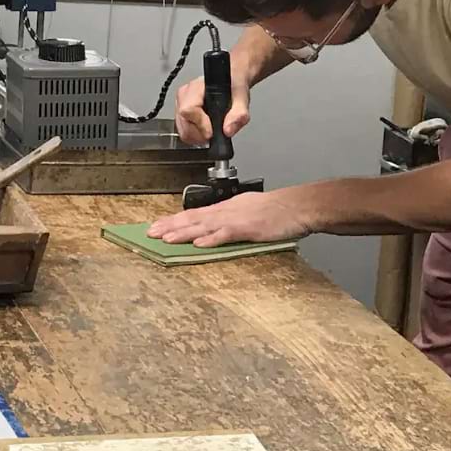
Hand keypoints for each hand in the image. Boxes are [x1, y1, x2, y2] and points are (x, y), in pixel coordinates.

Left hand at [148, 190, 313, 246]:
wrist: (299, 206)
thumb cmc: (279, 210)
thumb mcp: (250, 212)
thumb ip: (232, 221)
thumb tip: (215, 230)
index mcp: (228, 207)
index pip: (196, 213)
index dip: (175, 220)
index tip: (159, 226)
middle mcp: (228, 210)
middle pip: (194, 218)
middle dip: (171, 225)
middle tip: (151, 232)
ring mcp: (237, 219)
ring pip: (205, 225)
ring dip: (184, 232)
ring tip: (166, 239)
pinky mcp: (249, 228)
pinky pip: (227, 234)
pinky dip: (212, 239)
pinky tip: (199, 244)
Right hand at [175, 75, 250, 145]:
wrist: (232, 83)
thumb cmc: (234, 87)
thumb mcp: (242, 99)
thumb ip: (238, 115)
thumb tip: (228, 130)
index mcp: (197, 87)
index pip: (188, 109)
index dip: (200, 124)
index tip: (211, 132)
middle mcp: (185, 94)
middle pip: (184, 123)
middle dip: (199, 134)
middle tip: (213, 134)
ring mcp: (181, 103)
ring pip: (182, 130)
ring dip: (197, 136)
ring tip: (210, 131)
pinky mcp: (181, 113)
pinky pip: (183, 131)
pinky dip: (194, 136)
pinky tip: (205, 130)